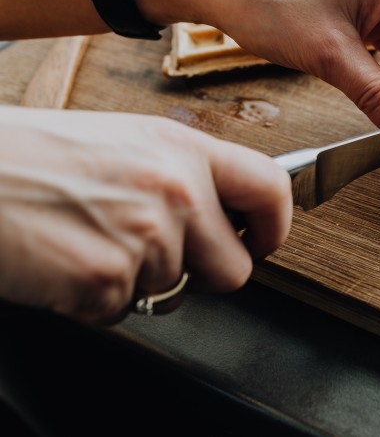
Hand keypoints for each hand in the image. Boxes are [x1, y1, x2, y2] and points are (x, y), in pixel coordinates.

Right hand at [0, 106, 291, 324]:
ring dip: (136, 281)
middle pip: (235, 268)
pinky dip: (95, 300)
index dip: (275, 227)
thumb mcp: (125, 141)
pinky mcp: (104, 279)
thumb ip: (182, 174)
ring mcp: (143, 236)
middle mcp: (173, 189)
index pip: (270, 189)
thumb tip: (222, 212)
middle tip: (160, 256)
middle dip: (203, 274)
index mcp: (182, 149)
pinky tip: (65, 261)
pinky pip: (122, 311)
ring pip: (173, 291)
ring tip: (90, 240)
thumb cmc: (33, 155)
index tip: (262, 242)